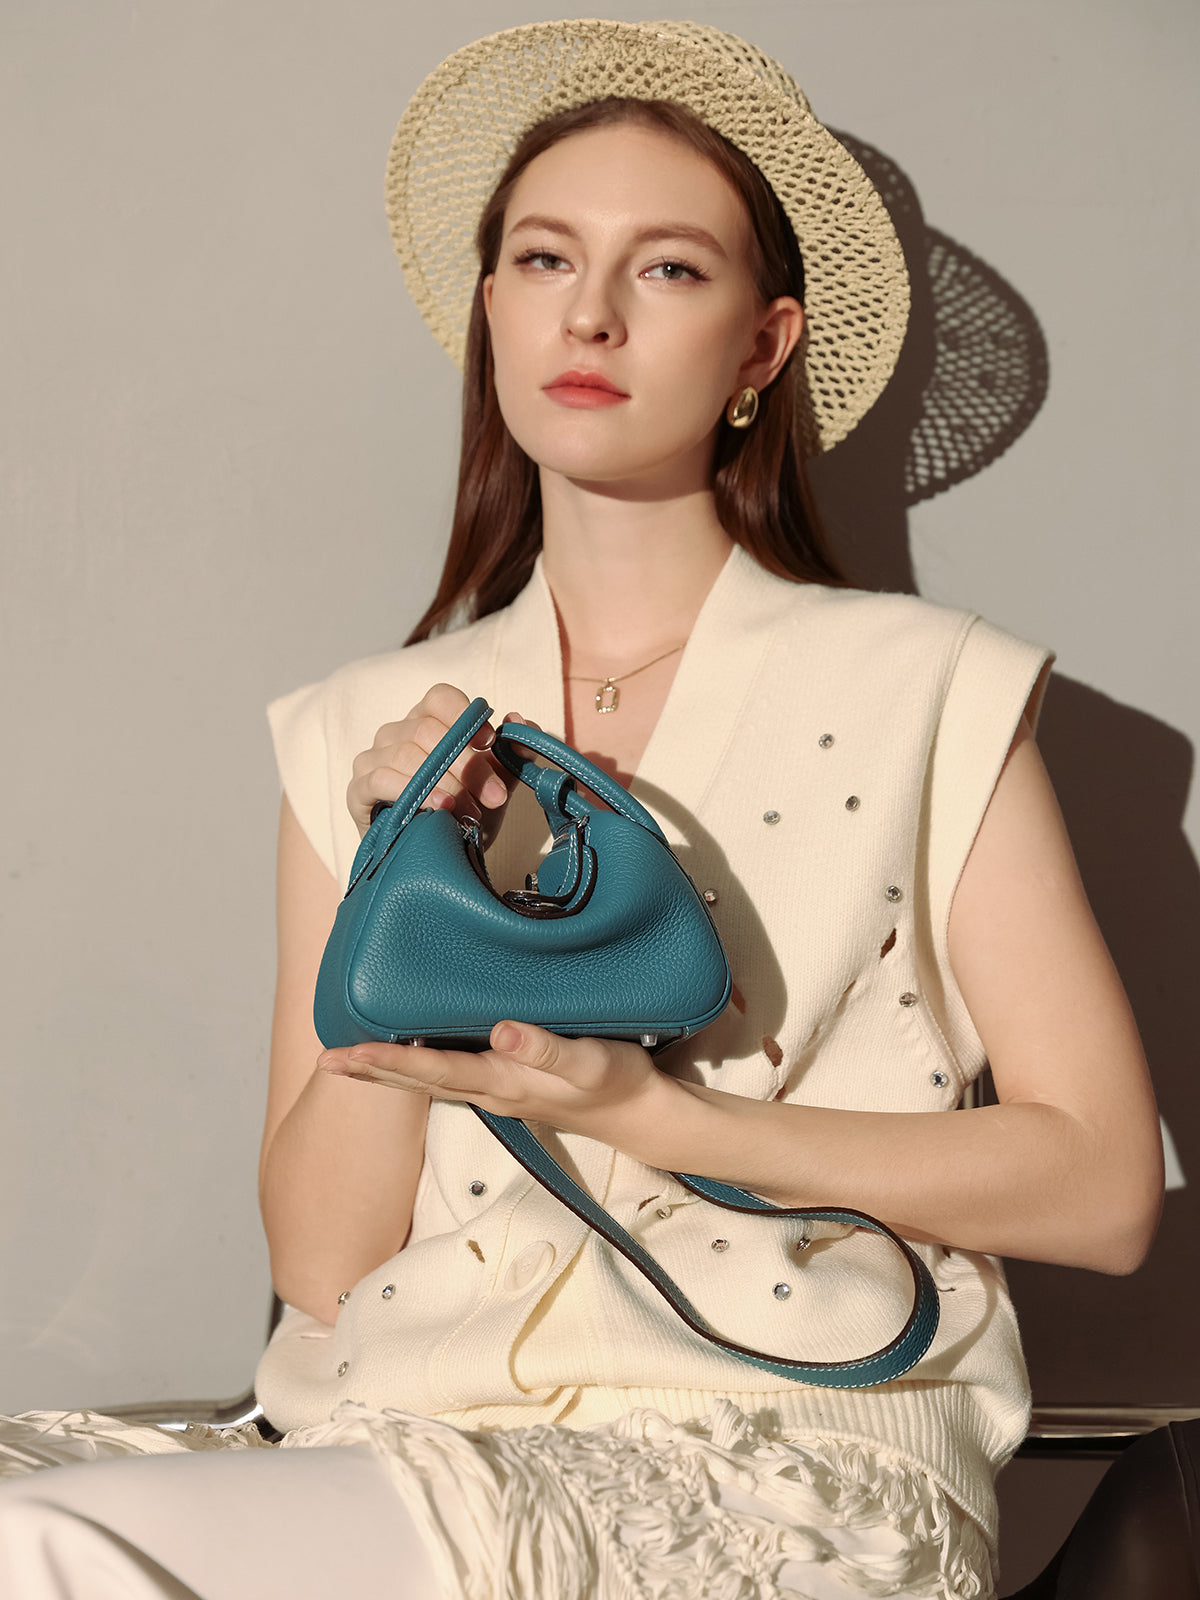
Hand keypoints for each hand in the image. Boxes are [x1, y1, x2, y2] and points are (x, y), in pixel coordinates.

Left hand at [317, 1023, 662, 1145]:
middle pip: (418, 1082)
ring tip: (347, 1063)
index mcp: (502, 1081)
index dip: (392, 1062)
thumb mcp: (588, 1062)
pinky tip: (407, 1057)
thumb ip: (545, 1049)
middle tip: (325, 1062)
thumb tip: (500, 1032)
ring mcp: (496, 1092)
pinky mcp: (506, 1085)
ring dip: (387, 1073)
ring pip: (429, 1082)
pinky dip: (417, 1068)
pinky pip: (448, 1077)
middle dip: (371, 1073)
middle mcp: (490, 1091)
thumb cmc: (615, 1082)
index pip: (435, 1070)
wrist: (637, 1114)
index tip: (351, 1054)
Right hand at [346, 682, 538, 847]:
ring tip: (469, 810)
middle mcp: (395, 733)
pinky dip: (412, 791)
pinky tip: (438, 808)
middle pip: (428, 731)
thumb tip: (519, 722)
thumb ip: (512, 754)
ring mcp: (372, 759)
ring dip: (446, 784)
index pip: (440, 698)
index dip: (466, 715)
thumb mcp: (495, 784)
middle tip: (493, 796)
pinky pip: (380, 779)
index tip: (490, 742)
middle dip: (467, 765)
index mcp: (427, 721)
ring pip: (407, 754)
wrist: (436, 858)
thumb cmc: (464, 812)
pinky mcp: (358, 790)